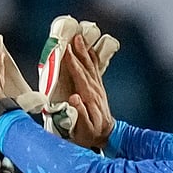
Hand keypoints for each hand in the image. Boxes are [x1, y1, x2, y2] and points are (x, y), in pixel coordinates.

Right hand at [62, 32, 116, 149]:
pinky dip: (92, 58)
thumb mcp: (84, 128)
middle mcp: (95, 90)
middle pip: (86, 67)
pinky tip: (89, 50)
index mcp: (89, 98)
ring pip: (91, 66)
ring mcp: (98, 88)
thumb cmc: (91, 134)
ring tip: (80, 38)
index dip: (73, 63)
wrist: (106, 135)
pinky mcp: (98, 88)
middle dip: (79, 52)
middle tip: (73, 37)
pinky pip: (95, 70)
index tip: (66, 50)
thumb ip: (80, 113)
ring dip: (85, 51)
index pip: (80, 77)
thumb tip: (73, 98)